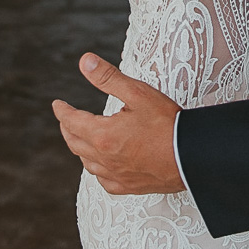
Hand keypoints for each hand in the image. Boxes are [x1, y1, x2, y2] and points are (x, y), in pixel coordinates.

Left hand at [51, 53, 183, 194]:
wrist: (191, 156)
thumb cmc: (167, 123)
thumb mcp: (137, 93)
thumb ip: (108, 77)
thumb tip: (84, 62)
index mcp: (102, 135)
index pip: (72, 121)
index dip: (62, 111)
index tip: (57, 104)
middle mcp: (104, 159)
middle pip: (75, 143)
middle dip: (67, 129)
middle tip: (65, 119)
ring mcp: (116, 175)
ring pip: (87, 163)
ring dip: (79, 148)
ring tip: (79, 139)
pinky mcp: (128, 186)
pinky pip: (103, 180)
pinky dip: (96, 169)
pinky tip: (100, 165)